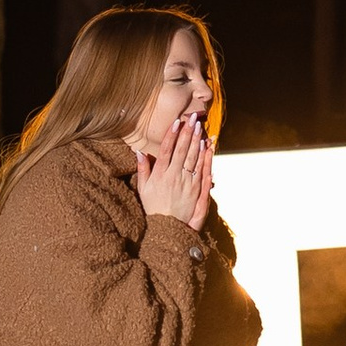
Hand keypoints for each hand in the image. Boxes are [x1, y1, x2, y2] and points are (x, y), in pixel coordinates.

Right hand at [137, 111, 210, 231]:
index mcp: (160, 174)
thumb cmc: (153, 207)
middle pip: (181, 150)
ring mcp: (186, 182)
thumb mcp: (143, 189)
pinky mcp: (196, 189)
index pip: (166, 150)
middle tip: (192, 118)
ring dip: (196, 141)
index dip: (171, 135)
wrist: (168, 227)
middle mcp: (174, 176)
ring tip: (199, 127)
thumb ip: (142, 169)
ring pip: (193, 157)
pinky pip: (201, 169)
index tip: (176, 122)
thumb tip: (139, 152)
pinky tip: (206, 146)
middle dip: (187, 133)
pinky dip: (204, 157)